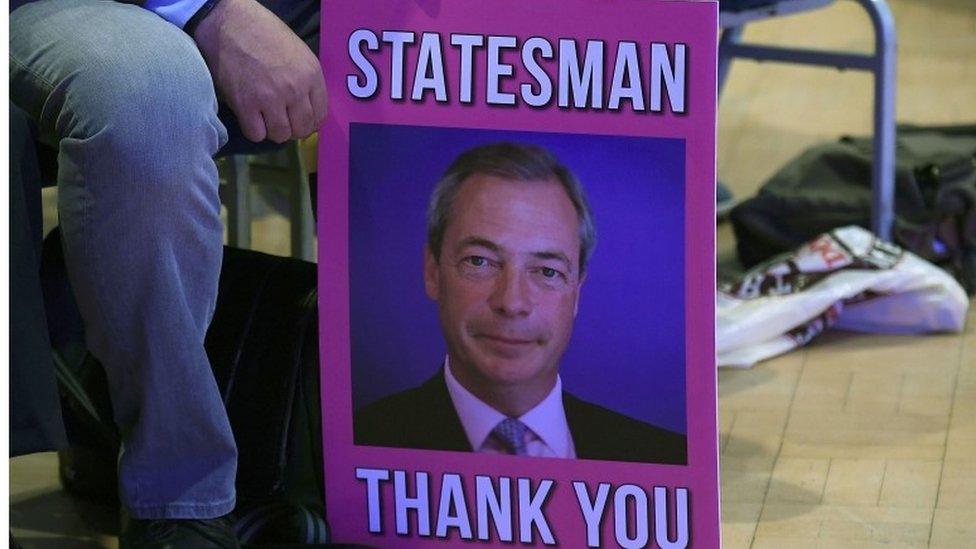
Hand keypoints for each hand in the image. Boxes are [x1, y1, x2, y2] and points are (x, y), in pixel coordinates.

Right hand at [193, 0, 326, 142]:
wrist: (229, 22)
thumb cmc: (264, 33)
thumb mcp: (298, 52)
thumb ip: (306, 81)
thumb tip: (307, 109)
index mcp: (311, 74)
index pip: (320, 116)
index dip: (309, 121)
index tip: (299, 118)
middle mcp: (295, 89)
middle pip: (302, 129)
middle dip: (293, 129)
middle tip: (282, 120)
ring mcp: (270, 99)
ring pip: (280, 135)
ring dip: (273, 131)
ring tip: (265, 117)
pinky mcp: (246, 104)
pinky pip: (256, 135)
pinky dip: (254, 130)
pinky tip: (251, 117)